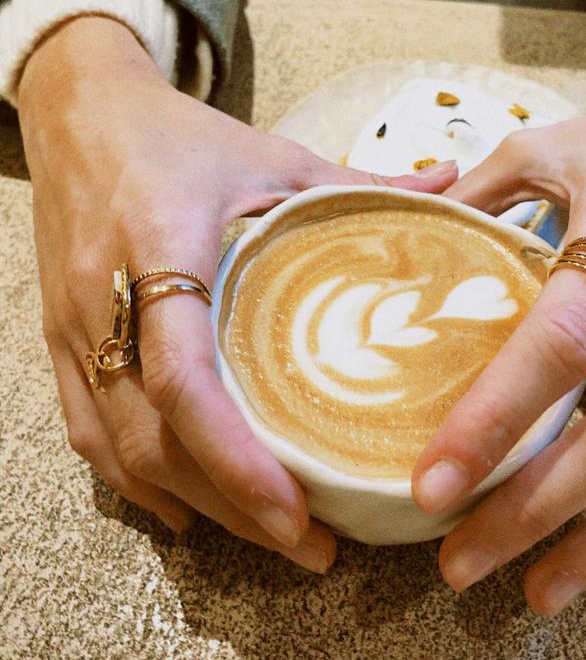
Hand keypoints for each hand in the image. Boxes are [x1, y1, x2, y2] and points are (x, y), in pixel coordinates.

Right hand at [19, 16, 456, 571]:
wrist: (78, 113)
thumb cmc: (177, 134)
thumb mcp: (270, 154)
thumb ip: (358, 180)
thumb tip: (453, 184)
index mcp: (162, 244)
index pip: (183, 374)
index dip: (235, 455)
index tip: (297, 510)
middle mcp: (107, 298)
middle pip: (156, 438)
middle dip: (233, 505)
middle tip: (312, 547)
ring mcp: (72, 327)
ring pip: (122, 450)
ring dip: (195, 504)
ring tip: (270, 538)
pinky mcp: (58, 339)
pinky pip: (89, 434)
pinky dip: (137, 484)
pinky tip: (189, 510)